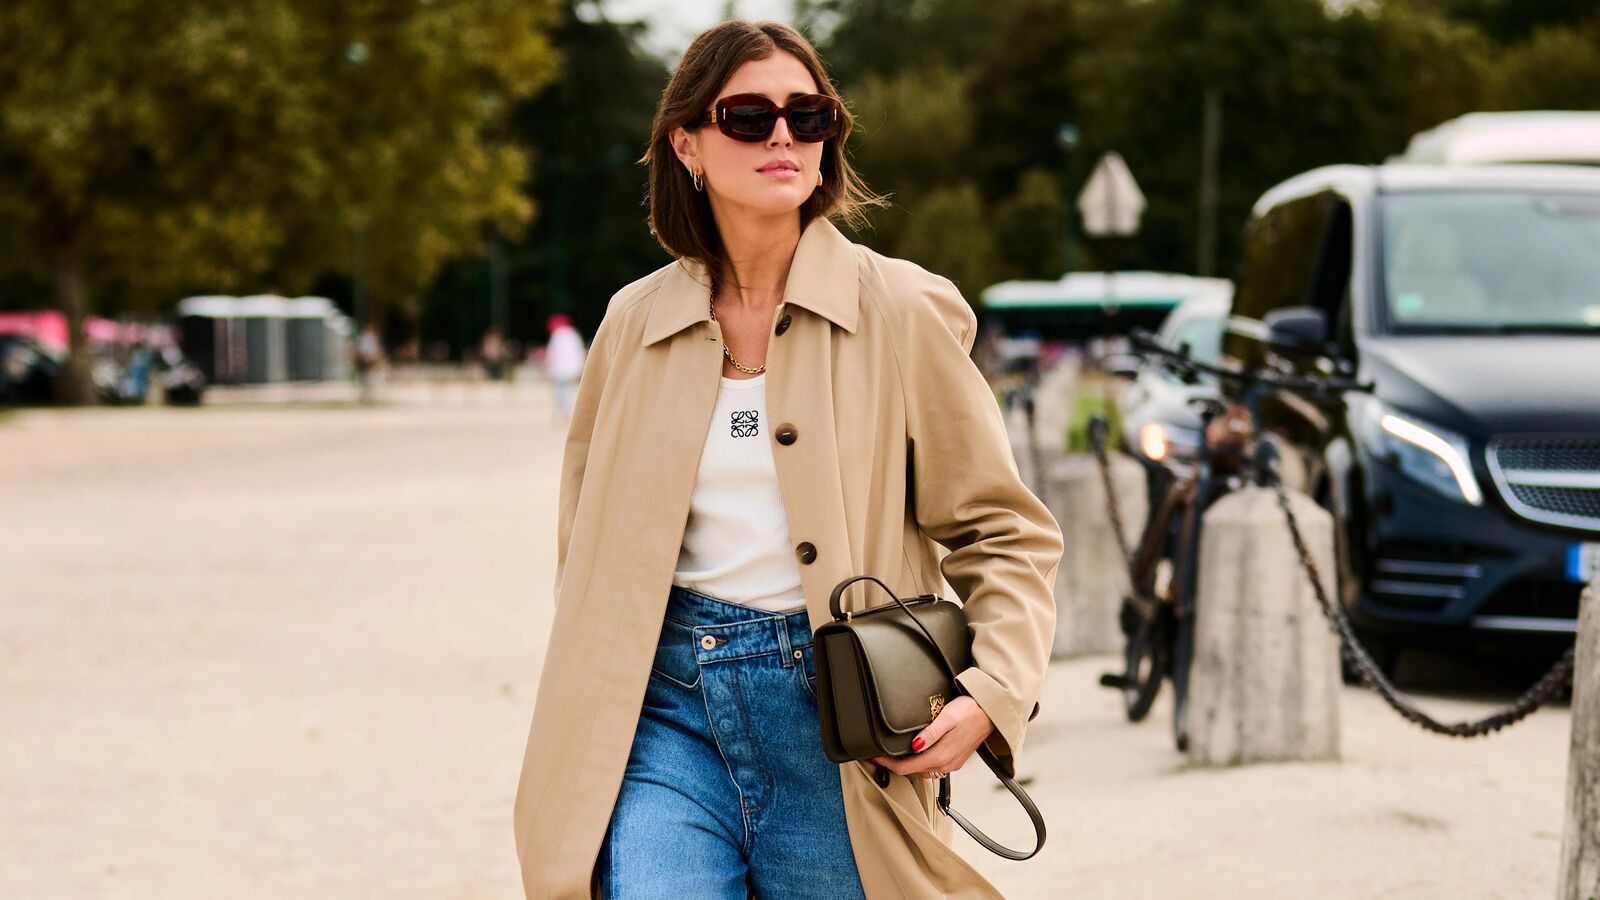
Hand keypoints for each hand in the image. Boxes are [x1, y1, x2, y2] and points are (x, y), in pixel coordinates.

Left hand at [869, 695, 992, 778]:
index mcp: (940, 756)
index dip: (886, 764)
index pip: (905, 768)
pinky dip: (920, 763)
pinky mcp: (956, 760)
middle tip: (878, 753)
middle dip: (893, 765)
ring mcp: (952, 764)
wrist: (992, 712)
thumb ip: (930, 734)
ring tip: (893, 753)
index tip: (872, 756)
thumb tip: (914, 747)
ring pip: (922, 771)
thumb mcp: (947, 718)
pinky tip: (916, 752)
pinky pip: (933, 767)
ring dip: (907, 765)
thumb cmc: (970, 710)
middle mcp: (945, 765)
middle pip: (912, 772)